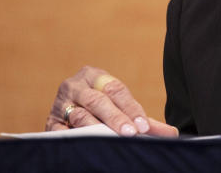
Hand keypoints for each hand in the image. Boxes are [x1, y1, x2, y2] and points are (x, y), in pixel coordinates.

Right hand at [44, 65, 178, 136]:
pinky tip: (88, 146)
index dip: (131, 108)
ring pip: (80, 115)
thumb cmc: (101, 108)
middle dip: (116, 118)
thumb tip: (171, 134)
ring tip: (113, 140)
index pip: (116, 90)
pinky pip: (61, 132)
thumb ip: (143, 120)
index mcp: (94, 75)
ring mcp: (59, 103)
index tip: (143, 126)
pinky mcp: (49, 123)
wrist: (66, 111)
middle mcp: (74, 85)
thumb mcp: (121, 108)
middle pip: (98, 100)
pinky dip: (74, 139)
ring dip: (97, 128)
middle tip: (132, 133)